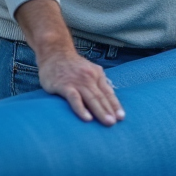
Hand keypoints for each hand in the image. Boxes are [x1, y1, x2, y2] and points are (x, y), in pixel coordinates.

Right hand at [15, 0, 124, 125]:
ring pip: (91, 98)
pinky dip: (81, 109)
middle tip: (116, 123)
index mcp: (97, 75)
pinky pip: (75, 98)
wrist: (54, 53)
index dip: (115, 105)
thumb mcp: (89, 70)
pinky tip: (87, 118)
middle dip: (110, 110)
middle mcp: (89, 78)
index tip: (121, 117)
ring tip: (108, 122)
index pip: (108, 92)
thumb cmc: (72, 66)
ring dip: (100, 111)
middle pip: (101, 97)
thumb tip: (108, 97)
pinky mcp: (64, 85)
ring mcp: (77, 82)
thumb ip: (97, 82)